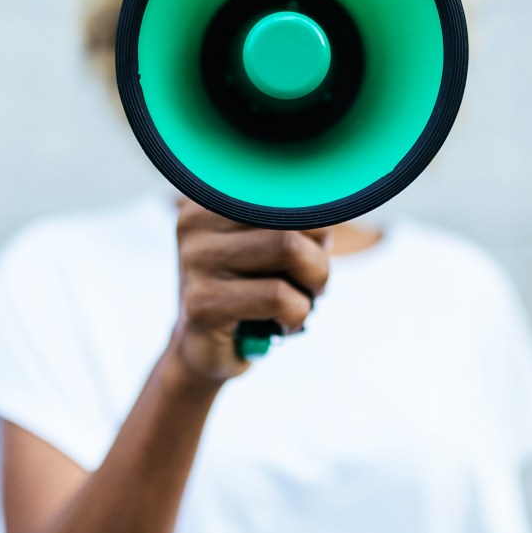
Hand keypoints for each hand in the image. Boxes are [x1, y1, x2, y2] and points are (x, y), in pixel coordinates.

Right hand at [169, 199, 331, 382]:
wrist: (206, 348)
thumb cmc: (252, 288)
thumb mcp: (273, 242)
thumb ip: (296, 217)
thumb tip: (335, 202)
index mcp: (214, 195)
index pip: (286, 185)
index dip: (316, 221)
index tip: (310, 249)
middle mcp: (196, 220)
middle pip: (292, 214)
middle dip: (319, 256)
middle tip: (312, 282)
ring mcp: (195, 261)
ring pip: (289, 249)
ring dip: (313, 285)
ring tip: (300, 300)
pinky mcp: (202, 303)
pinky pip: (279, 297)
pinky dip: (297, 314)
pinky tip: (283, 324)